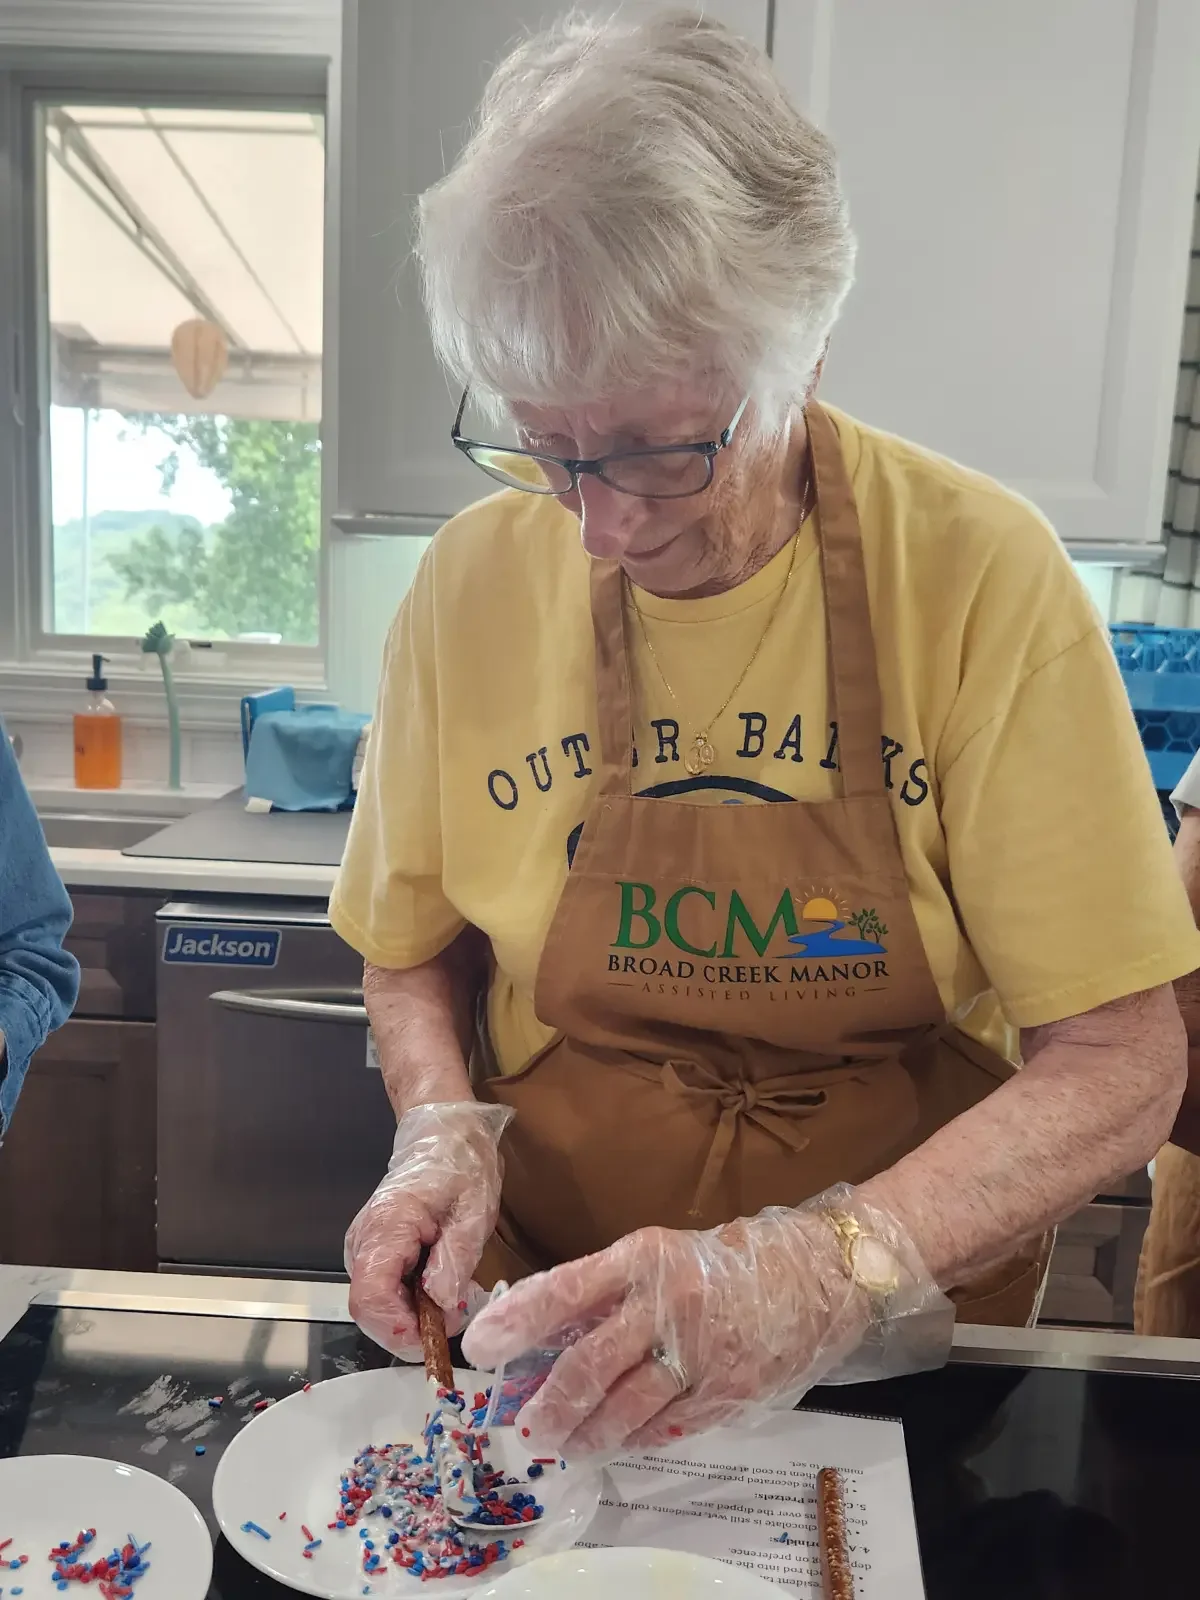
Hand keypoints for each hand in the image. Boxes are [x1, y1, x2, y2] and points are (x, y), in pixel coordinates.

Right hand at [345, 1100, 512, 1355]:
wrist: (442, 1132)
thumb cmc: (461, 1164)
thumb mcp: (473, 1209)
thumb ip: (455, 1259)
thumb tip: (441, 1306)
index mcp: (387, 1226)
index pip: (370, 1297)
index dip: (399, 1328)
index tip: (437, 1334)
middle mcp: (364, 1240)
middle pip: (369, 1310)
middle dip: (411, 1329)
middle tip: (455, 1319)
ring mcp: (364, 1247)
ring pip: (376, 1306)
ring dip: (413, 1318)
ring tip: (452, 1301)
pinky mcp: (373, 1252)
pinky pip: (384, 1292)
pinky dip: (410, 1303)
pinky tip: (439, 1289)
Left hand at [462, 1189, 943, 1456]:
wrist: (823, 1273)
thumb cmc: (734, 1260)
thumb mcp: (664, 1254)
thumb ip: (611, 1291)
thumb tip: (546, 1333)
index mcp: (643, 1257)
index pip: (564, 1291)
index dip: (517, 1323)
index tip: (481, 1348)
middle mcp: (668, 1301)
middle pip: (587, 1364)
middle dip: (547, 1403)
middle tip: (524, 1425)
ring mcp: (701, 1350)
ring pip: (624, 1406)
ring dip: (585, 1433)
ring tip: (562, 1444)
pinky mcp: (729, 1390)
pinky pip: (667, 1426)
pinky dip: (635, 1440)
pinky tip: (616, 1444)